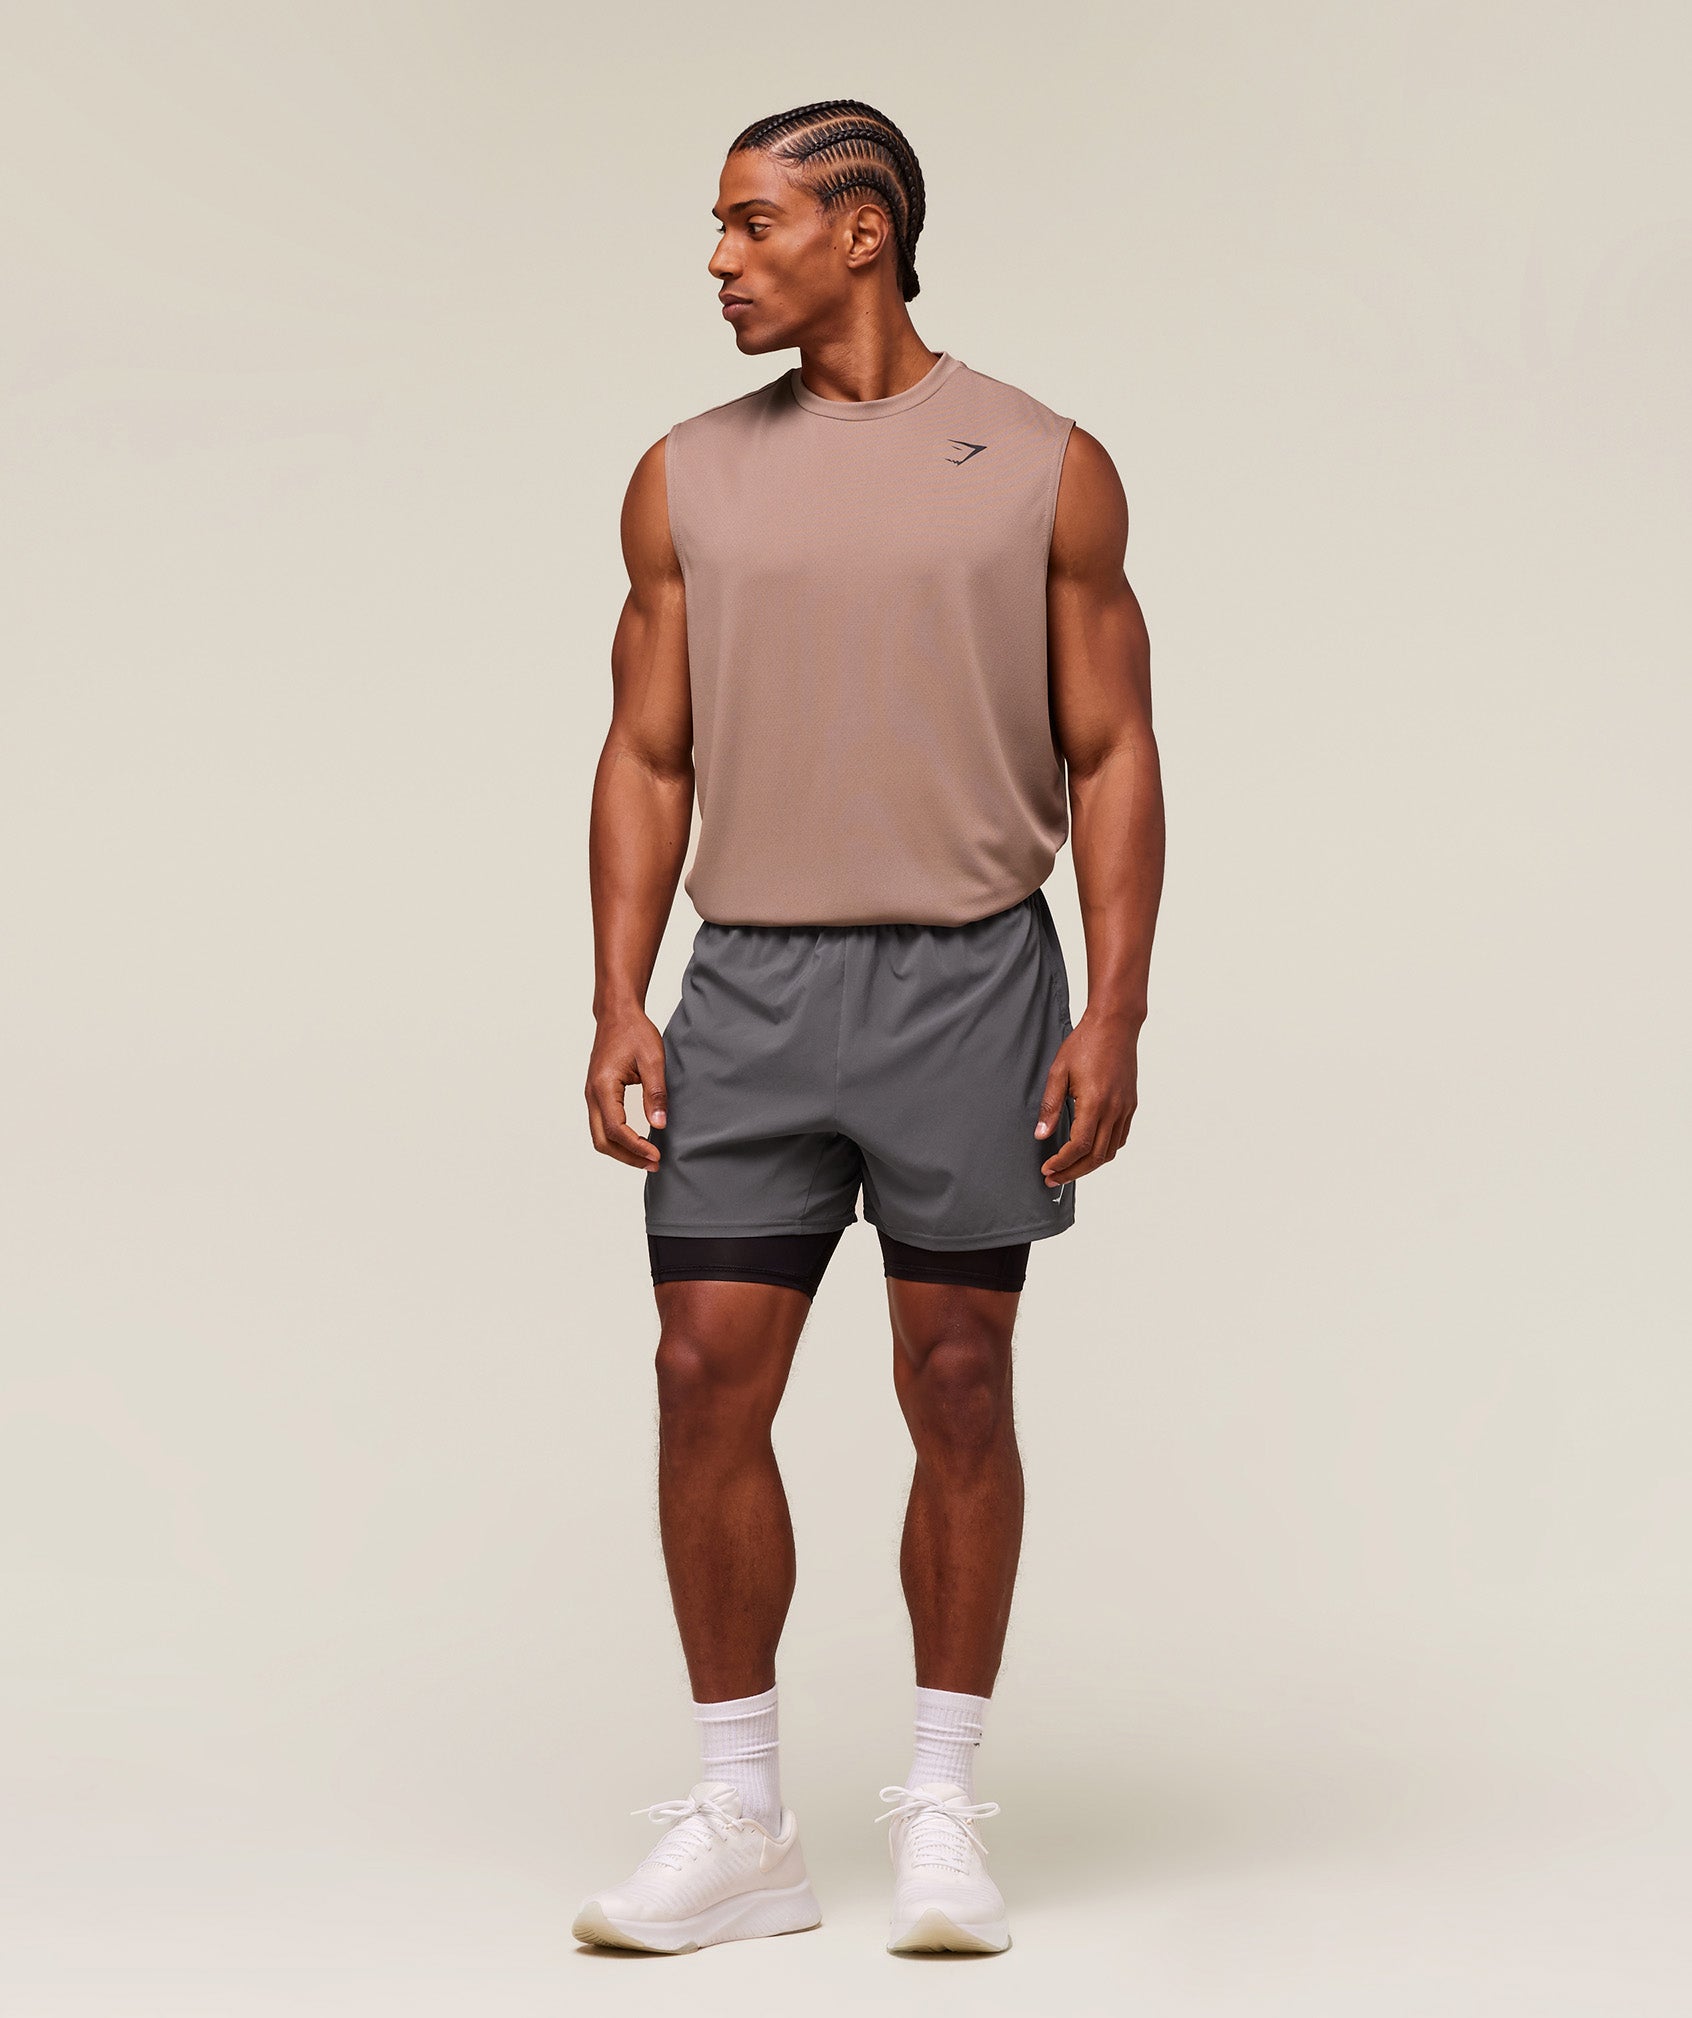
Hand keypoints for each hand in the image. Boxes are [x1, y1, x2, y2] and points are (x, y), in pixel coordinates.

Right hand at [585, 1009, 667, 1169]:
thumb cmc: (634, 1032)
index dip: (636, 1147)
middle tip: (653, 1163)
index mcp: (603, 1086)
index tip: (656, 1155)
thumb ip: (655, 1093)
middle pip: (602, 1140)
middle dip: (627, 1157)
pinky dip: (617, 1139)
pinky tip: (637, 1142)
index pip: (616, 1129)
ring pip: (599, 1136)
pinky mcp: (597, 1094)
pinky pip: (601, 1125)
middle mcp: (592, 1094)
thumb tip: (659, 1124)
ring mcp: (591, 1095)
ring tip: (647, 1157)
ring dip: (621, 1151)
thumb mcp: (652, 1060)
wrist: (617, 1015)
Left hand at [1034, 1011, 1139, 1187]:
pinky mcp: (1130, 1105)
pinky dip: (1104, 1151)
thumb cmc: (1085, 1043)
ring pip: (1110, 1151)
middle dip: (1073, 1172)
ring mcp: (1125, 1109)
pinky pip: (1120, 1138)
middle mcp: (1114, 1110)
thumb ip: (1050, 1106)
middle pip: (1095, 1156)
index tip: (1047, 1169)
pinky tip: (1089, 1151)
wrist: (1115, 1026)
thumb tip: (1041, 1135)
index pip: (1078, 1146)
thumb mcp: (1058, 1072)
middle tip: (1053, 1178)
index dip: (1062, 1163)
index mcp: (1094, 1102)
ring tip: (1068, 1169)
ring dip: (1089, 1165)